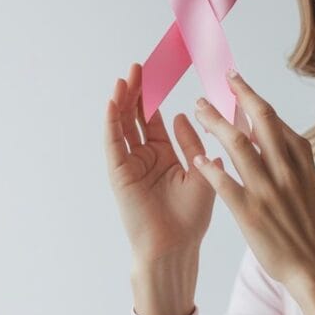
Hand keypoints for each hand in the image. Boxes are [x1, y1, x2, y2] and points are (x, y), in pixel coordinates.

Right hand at [104, 62, 220, 263]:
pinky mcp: (120, 173)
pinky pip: (114, 143)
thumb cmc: (191, 219)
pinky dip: (112, 121)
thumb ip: (194, 145)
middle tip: (138, 67)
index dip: (155, 98)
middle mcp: (145, 158)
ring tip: (125, 77)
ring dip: (123, 101)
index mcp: (165, 157)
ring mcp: (131, 165)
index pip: (155, 121)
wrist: (176, 246)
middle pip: (136, 118)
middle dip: (137, 93)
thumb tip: (187, 115)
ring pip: (123, 126)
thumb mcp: (201, 173)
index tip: (158, 74)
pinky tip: (114, 101)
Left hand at [191, 69, 314, 291]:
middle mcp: (286, 169)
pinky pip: (224, 183)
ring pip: (237, 145)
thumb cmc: (311, 228)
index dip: (251, 97)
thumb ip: (291, 160)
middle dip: (235, 96)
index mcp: (301, 160)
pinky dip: (209, 168)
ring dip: (215, 122)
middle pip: (258, 120)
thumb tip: (272, 134)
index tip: (236, 83)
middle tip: (217, 82)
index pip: (273, 118)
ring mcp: (268, 189)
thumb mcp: (309, 185)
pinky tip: (196, 157)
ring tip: (199, 109)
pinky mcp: (250, 212)